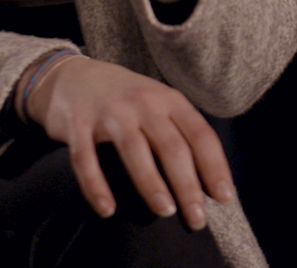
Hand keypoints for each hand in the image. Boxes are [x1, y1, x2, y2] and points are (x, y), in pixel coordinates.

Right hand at [24, 53, 234, 227]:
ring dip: (151, 183)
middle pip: (171, 146)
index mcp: (169, 100)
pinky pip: (86, 158)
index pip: (199, 134)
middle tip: (197, 219)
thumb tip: (206, 184)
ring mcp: (109, 111)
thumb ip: (181, 134)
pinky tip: (107, 210)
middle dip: (187, 185)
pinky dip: (96, 185)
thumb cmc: (126, 100)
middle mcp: (142, 102)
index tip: (224, 198)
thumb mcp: (159, 105)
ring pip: (134, 150)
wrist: (72, 76)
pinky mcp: (77, 123)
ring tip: (165, 211)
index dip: (214, 166)